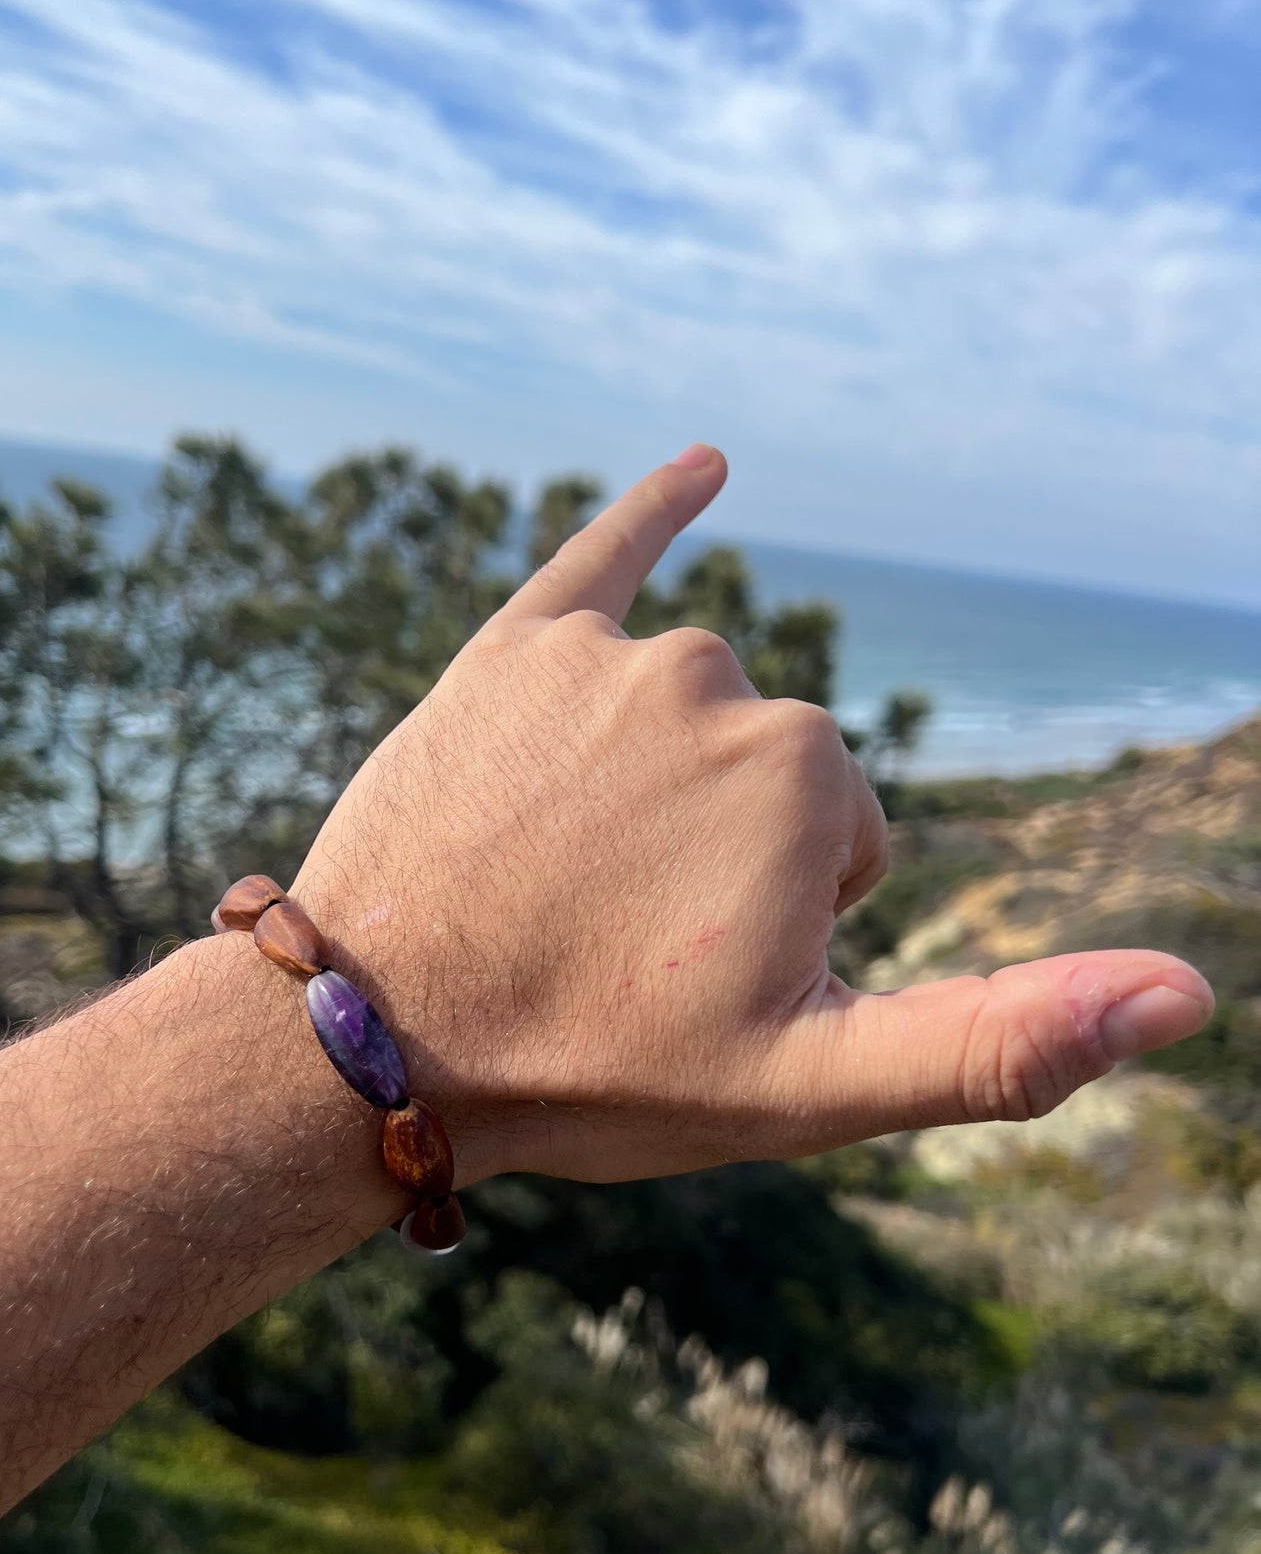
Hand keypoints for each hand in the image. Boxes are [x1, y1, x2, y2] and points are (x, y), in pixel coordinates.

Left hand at [298, 445, 1212, 1184]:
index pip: (841, 847)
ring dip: (655, 792)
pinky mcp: (515, 644)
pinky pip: (600, 558)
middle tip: (612, 943)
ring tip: (562, 881)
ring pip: (689, 719)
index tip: (686, 980)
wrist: (375, 1041)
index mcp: (807, 774)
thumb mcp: (815, 1087)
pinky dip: (651, 514)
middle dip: (720, 860)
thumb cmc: (596, 1068)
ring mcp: (608, 657)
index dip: (780, 930)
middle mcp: (718, 682)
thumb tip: (1189, 994)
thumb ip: (1007, 1043)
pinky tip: (703, 466)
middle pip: (768, 775)